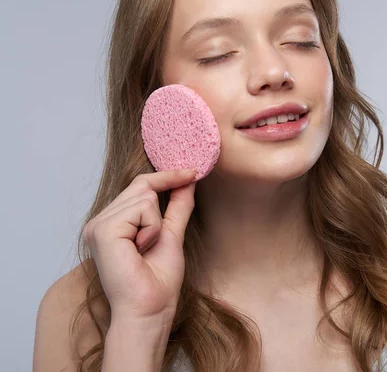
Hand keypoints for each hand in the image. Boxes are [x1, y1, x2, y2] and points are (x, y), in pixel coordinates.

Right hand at [83, 169, 196, 321]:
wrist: (149, 310)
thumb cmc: (158, 282)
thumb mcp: (171, 235)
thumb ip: (176, 208)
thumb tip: (188, 181)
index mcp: (112, 224)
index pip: (138, 186)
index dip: (166, 176)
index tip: (192, 171)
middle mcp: (100, 222)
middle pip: (141, 186)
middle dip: (161, 207)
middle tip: (155, 239)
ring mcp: (98, 224)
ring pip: (145, 195)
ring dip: (156, 224)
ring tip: (144, 250)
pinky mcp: (103, 229)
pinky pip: (141, 208)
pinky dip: (151, 229)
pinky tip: (139, 250)